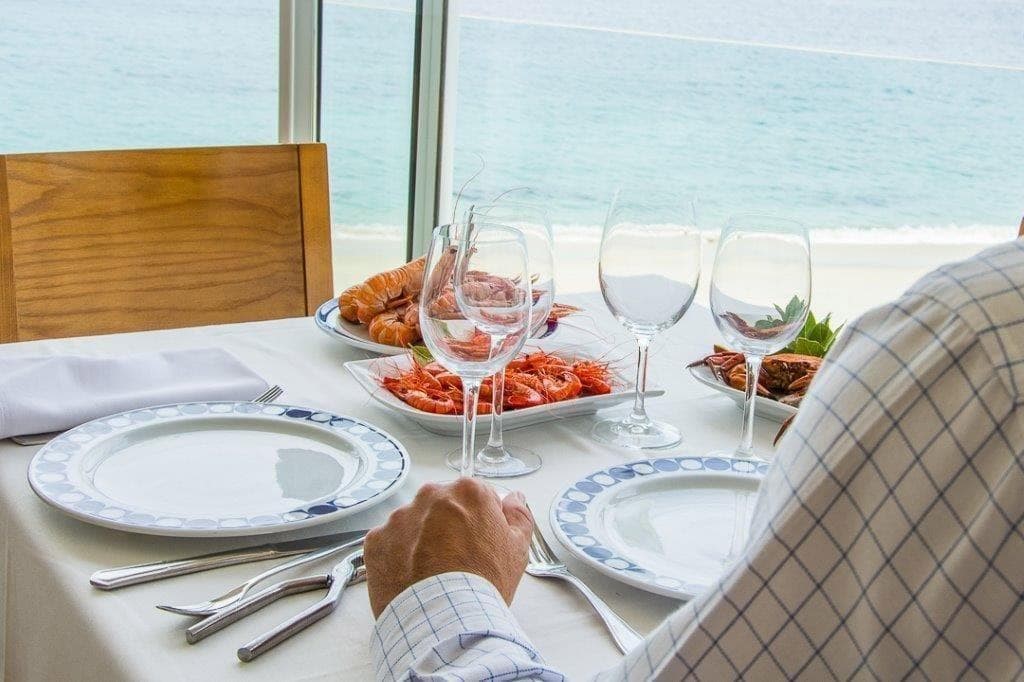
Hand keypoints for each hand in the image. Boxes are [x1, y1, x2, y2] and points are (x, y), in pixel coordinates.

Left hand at [363, 478, 533, 617]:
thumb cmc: (483, 584)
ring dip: (421, 540)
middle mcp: (431, 496)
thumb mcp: (517, 550)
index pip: (477, 497)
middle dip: (449, 527)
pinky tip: (412, 577)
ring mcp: (400, 517)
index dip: (481, 522)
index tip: (481, 544)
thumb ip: (518, 516)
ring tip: (433, 573)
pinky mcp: (377, 540)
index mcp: (467, 492)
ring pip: (414, 523)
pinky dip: (398, 556)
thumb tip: (515, 498)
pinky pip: (390, 542)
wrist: (444, 620)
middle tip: (457, 560)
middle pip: (442, 506)